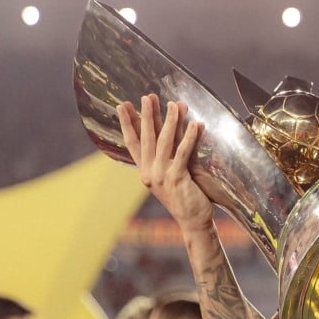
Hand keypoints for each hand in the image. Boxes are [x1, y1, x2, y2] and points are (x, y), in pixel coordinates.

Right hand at [117, 95, 211, 231]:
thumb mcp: (170, 175)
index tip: (122, 106)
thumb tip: (165, 133)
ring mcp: (162, 176)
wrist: (193, 221)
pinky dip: (189, 137)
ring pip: (164, 142)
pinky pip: (183, 153)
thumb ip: (165, 157)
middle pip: (146, 138)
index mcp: (145, 171)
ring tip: (175, 104)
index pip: (132, 143)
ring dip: (170, 121)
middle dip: (146, 115)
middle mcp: (149, 172)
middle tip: (147, 96)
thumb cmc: (184, 197)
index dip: (127, 124)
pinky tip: (195, 124)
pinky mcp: (177, 178)